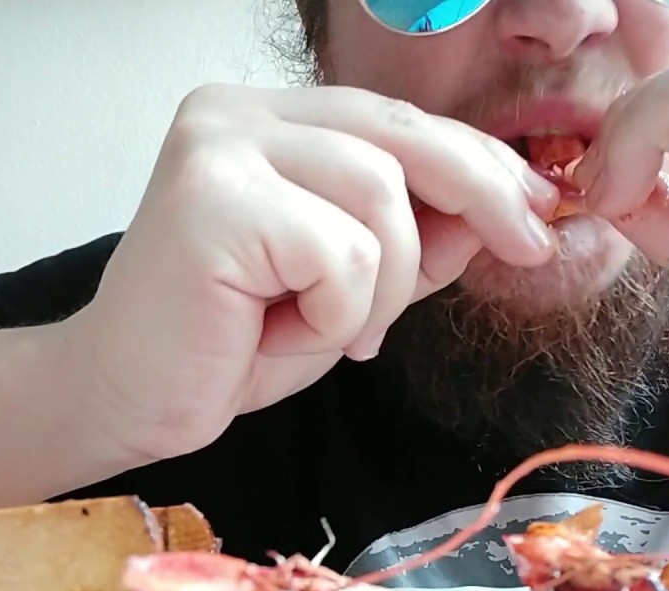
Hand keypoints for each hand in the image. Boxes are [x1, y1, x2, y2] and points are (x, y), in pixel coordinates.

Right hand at [65, 83, 559, 462]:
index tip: (536, 209)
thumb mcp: (353, 285)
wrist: (131, 400)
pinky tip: (288, 333)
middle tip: (528, 249)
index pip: (398, 121)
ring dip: (382, 290)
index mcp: (269, 119)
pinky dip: (338, 313)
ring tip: (333, 331)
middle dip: (482, 195)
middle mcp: (236, 112)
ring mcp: (217, 146)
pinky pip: (340, 252)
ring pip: (380, 199)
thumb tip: (507, 208)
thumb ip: (419, 238)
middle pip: (401, 135)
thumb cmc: (231, 343)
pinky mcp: (210, 199)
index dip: (480, 162)